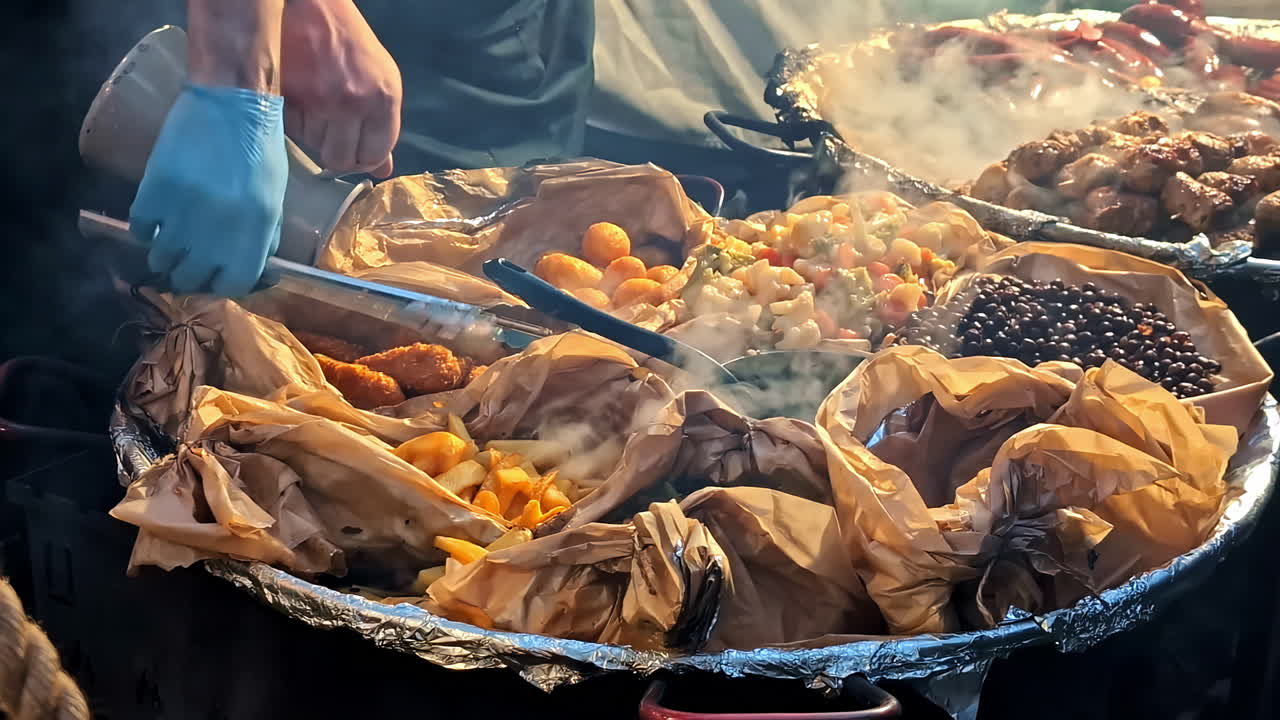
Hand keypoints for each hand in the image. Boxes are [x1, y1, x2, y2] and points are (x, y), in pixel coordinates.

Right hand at [130, 84, 287, 296]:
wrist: (231, 102)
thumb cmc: (260, 149)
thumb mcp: (275, 197)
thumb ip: (264, 236)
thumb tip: (255, 267)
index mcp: (255, 230)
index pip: (234, 284)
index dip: (222, 285)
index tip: (215, 277)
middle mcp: (218, 228)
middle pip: (191, 278)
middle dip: (188, 276)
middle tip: (186, 264)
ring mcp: (183, 210)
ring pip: (160, 259)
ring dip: (163, 257)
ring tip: (167, 245)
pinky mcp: (155, 189)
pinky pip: (139, 229)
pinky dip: (143, 231)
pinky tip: (152, 222)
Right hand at [281, 0, 401, 176]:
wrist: (312, 6)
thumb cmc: (350, 44)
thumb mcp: (380, 81)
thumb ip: (382, 127)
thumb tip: (383, 170)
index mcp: (383, 98)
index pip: (374, 155)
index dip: (362, 158)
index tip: (354, 150)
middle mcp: (353, 102)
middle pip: (340, 159)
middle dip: (335, 152)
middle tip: (330, 132)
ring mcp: (317, 99)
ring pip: (312, 144)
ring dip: (312, 131)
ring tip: (314, 102)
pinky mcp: (287, 94)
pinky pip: (289, 128)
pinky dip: (291, 119)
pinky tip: (298, 96)